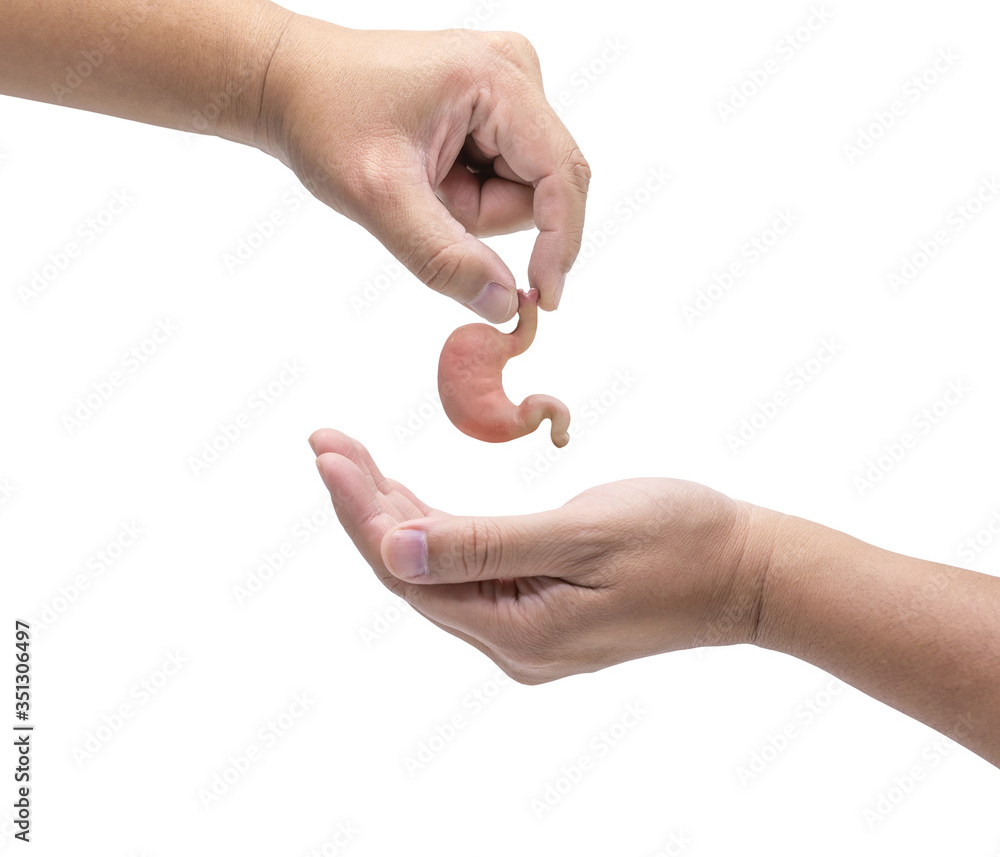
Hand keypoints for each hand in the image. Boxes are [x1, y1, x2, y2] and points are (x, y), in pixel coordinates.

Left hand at [255, 19, 590, 321]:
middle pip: (541, 186)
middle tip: (421, 201)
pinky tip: (428, 170)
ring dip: (473, 207)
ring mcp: (509, 84)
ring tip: (417, 179)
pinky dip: (469, 194)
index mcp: (497, 76)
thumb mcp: (378, 197)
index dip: (559, 242)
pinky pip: (506, 176)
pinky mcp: (498, 102)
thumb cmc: (323, 121)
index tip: (542, 300)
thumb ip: (444, 257)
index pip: (561, 174)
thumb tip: (505, 308)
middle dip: (485, 214)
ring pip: (523, 188)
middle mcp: (516, 70)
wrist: (289, 83)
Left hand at [310, 430, 771, 683]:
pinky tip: (409, 498)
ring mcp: (525, 632)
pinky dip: (434, 530)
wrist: (749, 571)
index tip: (328, 451)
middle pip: (413, 573)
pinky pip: (467, 571)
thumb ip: (486, 546)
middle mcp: (511, 643)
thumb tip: (394, 551)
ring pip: (435, 572)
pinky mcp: (539, 611)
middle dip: (366, 505)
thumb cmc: (680, 540)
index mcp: (518, 630)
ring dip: (393, 515)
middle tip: (327, 441)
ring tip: (352, 460)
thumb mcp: (583, 535)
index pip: (411, 570)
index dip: (363, 511)